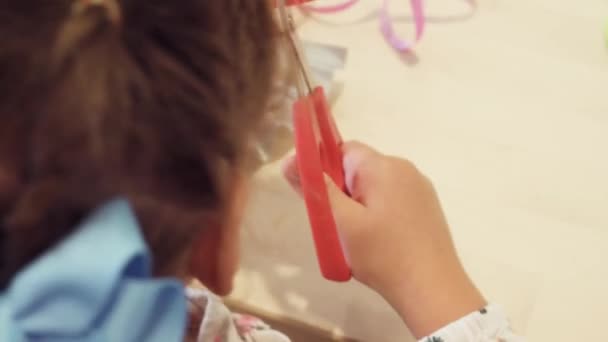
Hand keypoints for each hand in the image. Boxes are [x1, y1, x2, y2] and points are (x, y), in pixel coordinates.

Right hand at [283, 141, 485, 337]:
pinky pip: (393, 198)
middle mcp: (405, 168)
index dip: (325, 169)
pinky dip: (379, 213)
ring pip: (376, 185)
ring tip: (358, 238)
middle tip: (337, 225)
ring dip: (360, 204)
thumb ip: (316, 188)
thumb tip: (288, 160)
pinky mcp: (428, 207)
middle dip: (342, 191)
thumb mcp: (341, 222)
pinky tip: (380, 241)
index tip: (321, 200)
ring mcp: (420, 187)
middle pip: (360, 168)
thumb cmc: (382, 254)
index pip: (343, 149)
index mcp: (383, 165)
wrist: (432, 289)